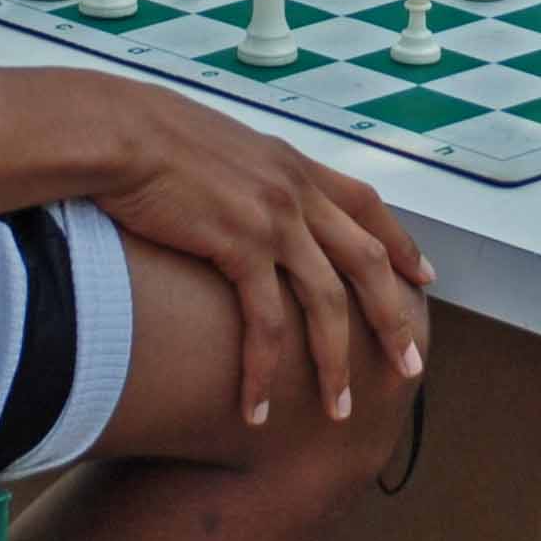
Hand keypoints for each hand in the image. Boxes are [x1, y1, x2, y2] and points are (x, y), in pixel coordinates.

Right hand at [78, 74, 432, 428]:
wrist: (116, 129)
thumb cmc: (147, 136)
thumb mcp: (217, 146)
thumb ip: (246, 174)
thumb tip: (241, 196)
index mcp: (294, 164)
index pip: (367, 206)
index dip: (401, 243)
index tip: (424, 276)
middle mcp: (296, 189)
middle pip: (366, 263)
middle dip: (394, 319)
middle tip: (411, 367)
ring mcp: (274, 217)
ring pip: (327, 303)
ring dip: (335, 362)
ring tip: (340, 410)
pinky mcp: (240, 244)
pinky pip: (266, 323)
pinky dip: (264, 371)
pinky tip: (259, 408)